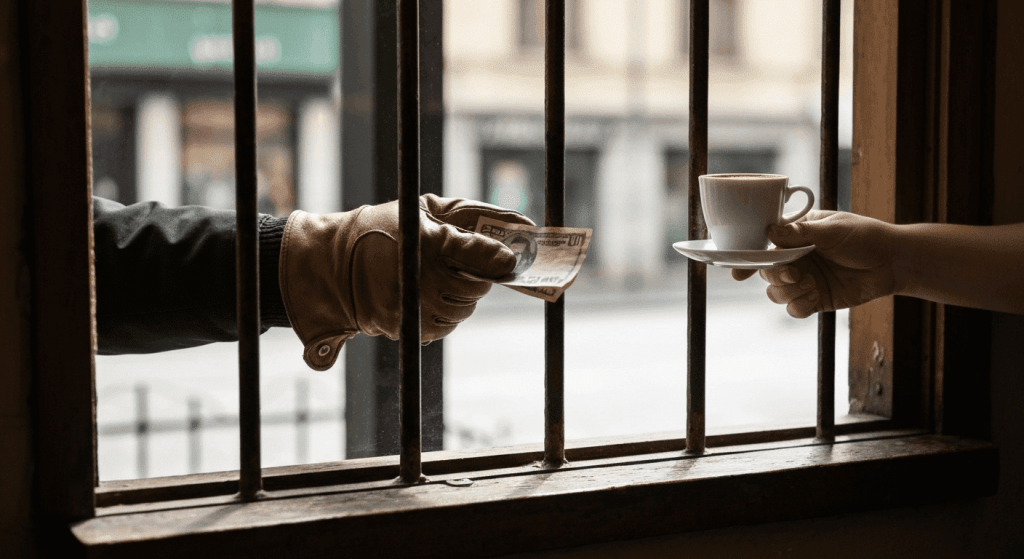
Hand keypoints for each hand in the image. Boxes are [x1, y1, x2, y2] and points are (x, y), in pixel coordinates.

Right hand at [279, 194, 533, 369]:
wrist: (333, 266)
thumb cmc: (386, 230)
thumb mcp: (424, 212)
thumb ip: (470, 217)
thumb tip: (523, 223)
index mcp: (431, 242)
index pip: (481, 255)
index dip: (498, 257)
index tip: (508, 259)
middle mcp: (424, 279)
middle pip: (478, 287)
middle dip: (477, 277)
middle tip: (459, 266)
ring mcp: (416, 308)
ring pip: (463, 310)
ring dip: (460, 297)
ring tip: (437, 280)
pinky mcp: (408, 329)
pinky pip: (444, 327)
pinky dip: (442, 314)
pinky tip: (425, 297)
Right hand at [731, 210, 898, 317]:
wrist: (894, 262)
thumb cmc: (865, 237)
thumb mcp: (832, 230)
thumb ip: (800, 234)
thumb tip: (769, 232)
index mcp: (795, 235)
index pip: (762, 245)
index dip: (746, 258)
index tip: (737, 271)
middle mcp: (795, 258)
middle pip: (766, 272)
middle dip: (775, 276)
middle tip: (794, 274)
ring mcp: (804, 279)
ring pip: (775, 293)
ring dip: (788, 291)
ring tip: (811, 284)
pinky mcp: (815, 299)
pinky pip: (794, 309)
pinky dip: (799, 305)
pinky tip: (814, 296)